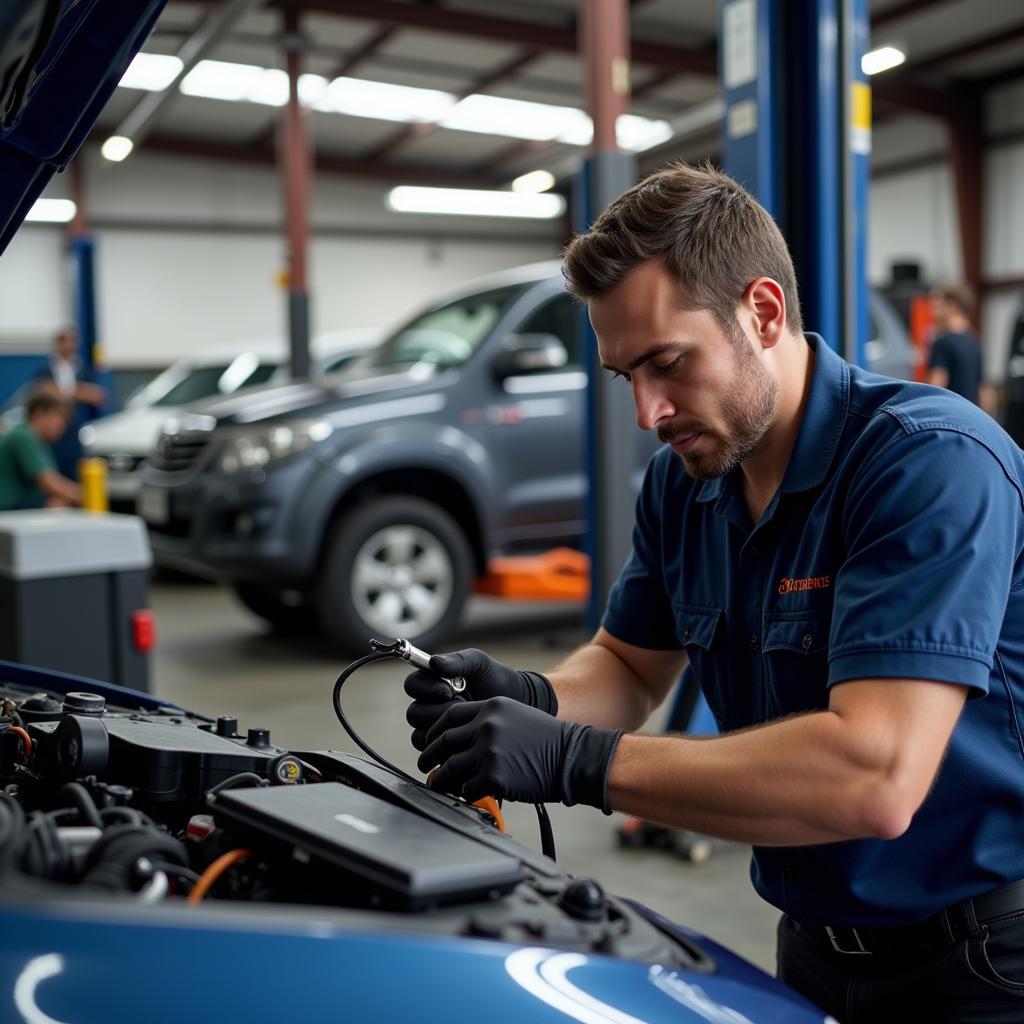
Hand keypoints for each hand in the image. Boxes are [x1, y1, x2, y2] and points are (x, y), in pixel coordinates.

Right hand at [405, 648, 556, 750]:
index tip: (448, 689)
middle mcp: (429, 705)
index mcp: (432, 682)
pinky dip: (447, 745)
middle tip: (462, 707)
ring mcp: (435, 728)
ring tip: (467, 722)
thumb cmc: (496, 680)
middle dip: (439, 711)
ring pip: (420, 734)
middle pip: (414, 713)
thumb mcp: (478, 664)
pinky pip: (432, 752)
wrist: (517, 703)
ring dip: (445, 729)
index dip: (426, 689)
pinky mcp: (443, 748)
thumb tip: (433, 662)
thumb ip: (457, 661)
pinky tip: (467, 736)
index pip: (412, 685)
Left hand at [417, 696, 621, 810]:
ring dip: (442, 779)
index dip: (435, 730)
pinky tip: (469, 794)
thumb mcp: (516, 716)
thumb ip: (487, 723)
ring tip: (439, 785)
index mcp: (491, 707)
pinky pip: (466, 788)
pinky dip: (464, 794)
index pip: (449, 715)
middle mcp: (486, 726)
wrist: (572, 757)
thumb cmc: (548, 741)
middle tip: (425, 765)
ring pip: (449, 768)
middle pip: (444, 741)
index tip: (430, 741)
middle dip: (430, 756)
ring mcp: (488, 751)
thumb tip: (459, 742)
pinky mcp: (493, 776)